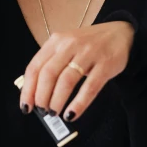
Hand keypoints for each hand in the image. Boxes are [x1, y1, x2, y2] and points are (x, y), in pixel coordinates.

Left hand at [19, 21, 134, 120]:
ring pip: (66, 80)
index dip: (28, 89)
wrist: (120, 33)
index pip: (35, 66)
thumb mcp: (67, 46)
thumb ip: (52, 63)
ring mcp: (88, 53)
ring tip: (54, 113)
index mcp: (56, 41)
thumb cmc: (88, 44)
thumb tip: (36, 94)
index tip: (26, 106)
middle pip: (48, 74)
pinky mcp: (105, 64)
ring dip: (57, 100)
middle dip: (42, 97)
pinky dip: (78, 103)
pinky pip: (89, 87)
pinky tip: (71, 114)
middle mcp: (70, 44)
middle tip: (42, 111)